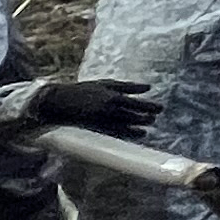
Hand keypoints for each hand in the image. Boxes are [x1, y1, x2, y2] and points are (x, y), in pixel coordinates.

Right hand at [34, 77, 162, 134]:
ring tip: (146, 129)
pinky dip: (125, 135)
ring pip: (125, 127)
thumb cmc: (84, 90)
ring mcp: (102, 121)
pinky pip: (114, 134)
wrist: (59, 103)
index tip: (161, 108)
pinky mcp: (95, 129)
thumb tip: (149, 87)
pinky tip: (133, 135)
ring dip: (137, 128)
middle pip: (132, 116)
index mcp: (112, 96)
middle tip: (154, 118)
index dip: (149, 107)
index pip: (136, 103)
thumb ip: (128, 86)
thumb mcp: (106, 84)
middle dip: (145, 118)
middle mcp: (108, 110)